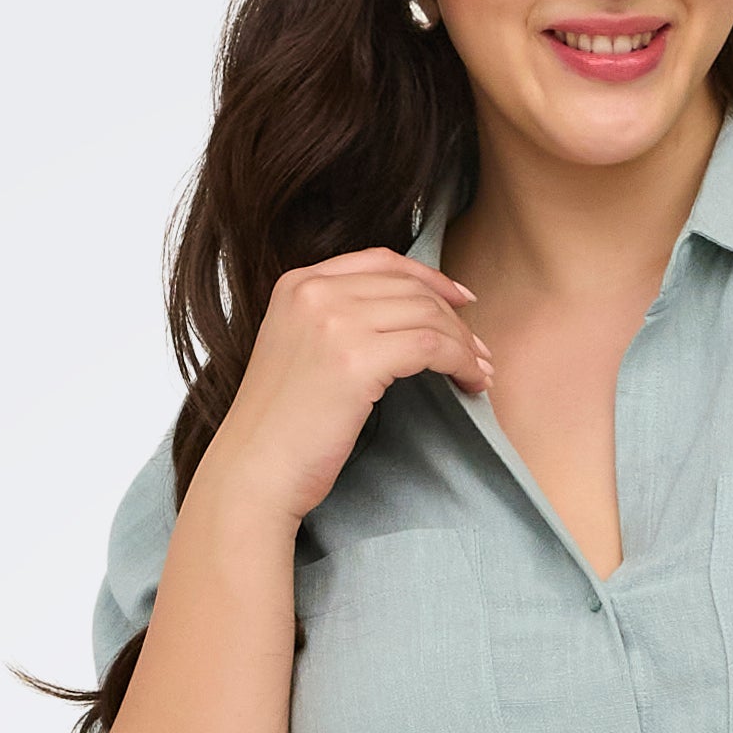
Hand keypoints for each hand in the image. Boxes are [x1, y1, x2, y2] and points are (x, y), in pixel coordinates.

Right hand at [199, 248, 492, 527]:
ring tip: (480, 372)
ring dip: (463, 344)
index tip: (461, 301)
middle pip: (410, 287)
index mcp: (297, 284)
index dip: (430, 278)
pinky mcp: (355, 360)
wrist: (253, 472)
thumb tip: (405, 316)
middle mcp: (313, 292)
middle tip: (479, 352)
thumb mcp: (300, 351)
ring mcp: (333, 322)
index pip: (381, 261)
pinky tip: (470, 383)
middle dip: (454, 319)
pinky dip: (460, 362)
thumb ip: (337, 321)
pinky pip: (430, 346)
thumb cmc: (280, 430)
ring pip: (426, 314)